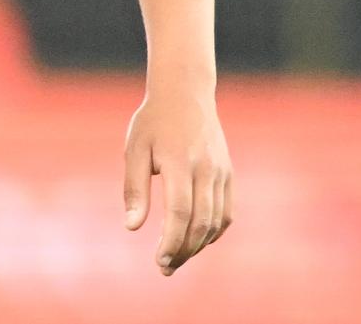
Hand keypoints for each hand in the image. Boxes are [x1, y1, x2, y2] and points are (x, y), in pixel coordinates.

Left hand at [122, 87, 232, 274]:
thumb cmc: (153, 122)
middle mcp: (206, 169)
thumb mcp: (134, 149)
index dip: (171, 240)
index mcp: (179, 162)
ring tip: (176, 258)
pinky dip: (213, 232)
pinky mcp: (228, 174)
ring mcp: (221, 172)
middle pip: (201, 222)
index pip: (180, 211)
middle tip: (165, 267)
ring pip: (216, 222)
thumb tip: (132, 227)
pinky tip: (195, 241)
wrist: (185, 94)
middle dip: (183, 250)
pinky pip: (226, 212)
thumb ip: (134, 188)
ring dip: (198, 245)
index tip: (159, 260)